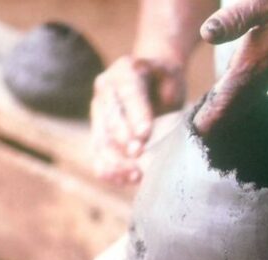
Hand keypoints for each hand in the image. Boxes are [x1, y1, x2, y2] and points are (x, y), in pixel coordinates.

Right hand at [90, 56, 185, 184]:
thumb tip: (164, 102)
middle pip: (111, 120)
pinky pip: (97, 155)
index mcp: (123, 72)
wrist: (148, 82)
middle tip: (138, 154)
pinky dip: (108, 170)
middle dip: (124, 141)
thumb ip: (168, 85)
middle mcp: (104, 92)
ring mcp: (98, 114)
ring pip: (101, 141)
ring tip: (134, 174)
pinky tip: (122, 180)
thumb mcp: (170, 74)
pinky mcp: (97, 133)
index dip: (136, 115)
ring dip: (115, 161)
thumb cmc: (163, 79)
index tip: (144, 134)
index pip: (129, 95)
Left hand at [193, 0, 267, 133]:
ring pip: (241, 106)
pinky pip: (252, 95)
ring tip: (203, 121)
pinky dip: (238, 101)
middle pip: (229, 115)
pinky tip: (229, 95)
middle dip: (210, 125)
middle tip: (190, 135)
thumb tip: (205, 34)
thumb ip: (234, 21)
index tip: (188, 137)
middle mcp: (260, 82)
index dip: (202, 126)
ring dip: (224, 113)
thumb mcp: (263, 4)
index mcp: (249, 71)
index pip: (220, 111)